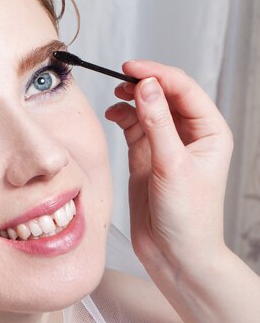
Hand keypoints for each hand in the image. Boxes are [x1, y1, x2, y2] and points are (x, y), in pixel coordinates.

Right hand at [104, 61, 233, 276]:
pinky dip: (122, 118)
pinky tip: (113, 116)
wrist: (176, 255)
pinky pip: (134, 127)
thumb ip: (157, 124)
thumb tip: (146, 86)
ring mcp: (166, 145)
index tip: (131, 68)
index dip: (158, 74)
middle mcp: (190, 134)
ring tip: (114, 99)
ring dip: (131, 100)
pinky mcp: (146, 157)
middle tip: (118, 81)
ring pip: (147, 108)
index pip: (183, 90)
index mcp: (210, 132)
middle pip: (164, 95)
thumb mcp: (172, 165)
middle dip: (142, 84)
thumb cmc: (189, 217)